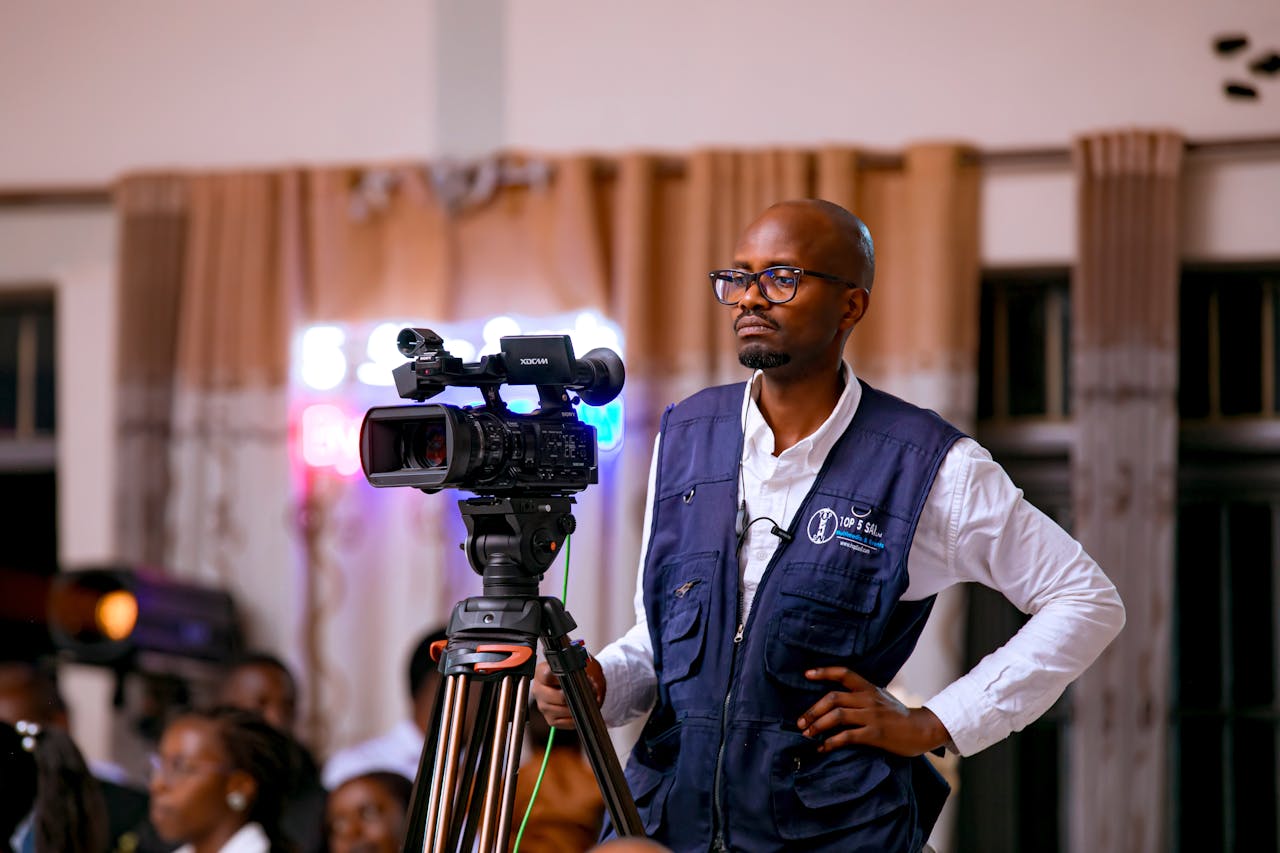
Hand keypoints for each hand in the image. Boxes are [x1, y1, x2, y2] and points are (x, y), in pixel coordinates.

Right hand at [531, 657, 605, 729]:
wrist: (579, 684)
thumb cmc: (576, 672)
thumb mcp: (577, 660)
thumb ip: (578, 659)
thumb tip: (582, 663)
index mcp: (541, 673)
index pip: (548, 676)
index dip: (564, 677)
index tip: (576, 676)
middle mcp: (539, 690)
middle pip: (559, 696)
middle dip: (578, 694)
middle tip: (591, 689)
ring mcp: (543, 706)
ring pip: (565, 710)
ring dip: (581, 705)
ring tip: (589, 696)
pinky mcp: (551, 719)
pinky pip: (568, 722)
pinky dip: (579, 715)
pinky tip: (582, 707)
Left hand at [796, 667, 949, 756]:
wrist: (923, 729)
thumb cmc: (898, 715)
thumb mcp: (881, 698)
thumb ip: (862, 696)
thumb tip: (837, 700)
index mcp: (869, 688)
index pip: (844, 673)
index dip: (824, 672)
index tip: (806, 674)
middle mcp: (868, 699)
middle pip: (833, 697)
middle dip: (813, 710)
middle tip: (800, 722)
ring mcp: (872, 716)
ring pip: (837, 715)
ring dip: (818, 725)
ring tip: (807, 735)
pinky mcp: (875, 734)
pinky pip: (848, 736)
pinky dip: (831, 743)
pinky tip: (822, 748)